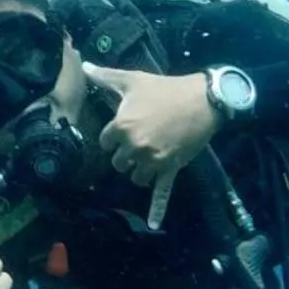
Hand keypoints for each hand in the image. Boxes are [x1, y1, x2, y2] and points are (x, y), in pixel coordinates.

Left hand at [82, 63, 221, 230]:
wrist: (203, 100)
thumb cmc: (165, 88)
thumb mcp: (133, 79)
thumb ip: (105, 76)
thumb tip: (84, 64)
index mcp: (121, 127)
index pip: (105, 141)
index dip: (114, 135)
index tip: (125, 128)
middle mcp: (134, 147)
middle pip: (119, 162)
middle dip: (126, 154)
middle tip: (139, 140)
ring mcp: (152, 160)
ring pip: (135, 176)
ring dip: (139, 170)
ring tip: (149, 156)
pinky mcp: (170, 168)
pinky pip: (161, 192)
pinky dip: (157, 209)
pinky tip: (152, 224)